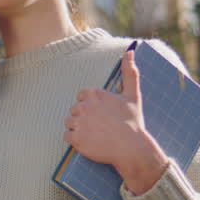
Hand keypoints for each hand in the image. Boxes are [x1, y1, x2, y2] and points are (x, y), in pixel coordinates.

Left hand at [63, 50, 169, 194]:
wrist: (132, 148)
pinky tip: (89, 141)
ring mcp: (79, 123)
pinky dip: (75, 140)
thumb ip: (129, 72)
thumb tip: (130, 51)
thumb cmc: (133, 122)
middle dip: (84, 117)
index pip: (81, 96)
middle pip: (75, 110)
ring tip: (95, 134)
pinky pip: (66, 136)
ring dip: (78, 128)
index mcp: (95, 94)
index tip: (102, 114)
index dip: (91, 106)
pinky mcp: (76, 139)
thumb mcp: (133, 95)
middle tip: (100, 126)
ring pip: (69, 122)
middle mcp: (84, 106)